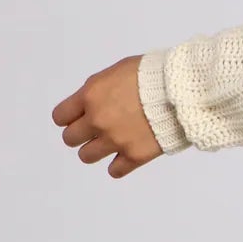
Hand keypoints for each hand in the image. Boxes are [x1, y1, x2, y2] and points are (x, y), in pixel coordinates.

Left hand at [52, 56, 162, 176]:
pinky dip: (119, 164)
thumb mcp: (117, 71)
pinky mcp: (134, 156)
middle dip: (82, 133)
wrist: (183, 89)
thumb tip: (90, 104)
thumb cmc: (151, 72)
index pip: (60, 117)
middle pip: (69, 139)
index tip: (80, 116)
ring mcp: (115, 140)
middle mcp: (98, 121)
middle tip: (98, 128)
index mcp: (90, 96)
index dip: (69, 117)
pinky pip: (114, 170)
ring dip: (96, 149)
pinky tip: (127, 152)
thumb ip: (98, 89)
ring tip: (113, 141)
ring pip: (86, 156)